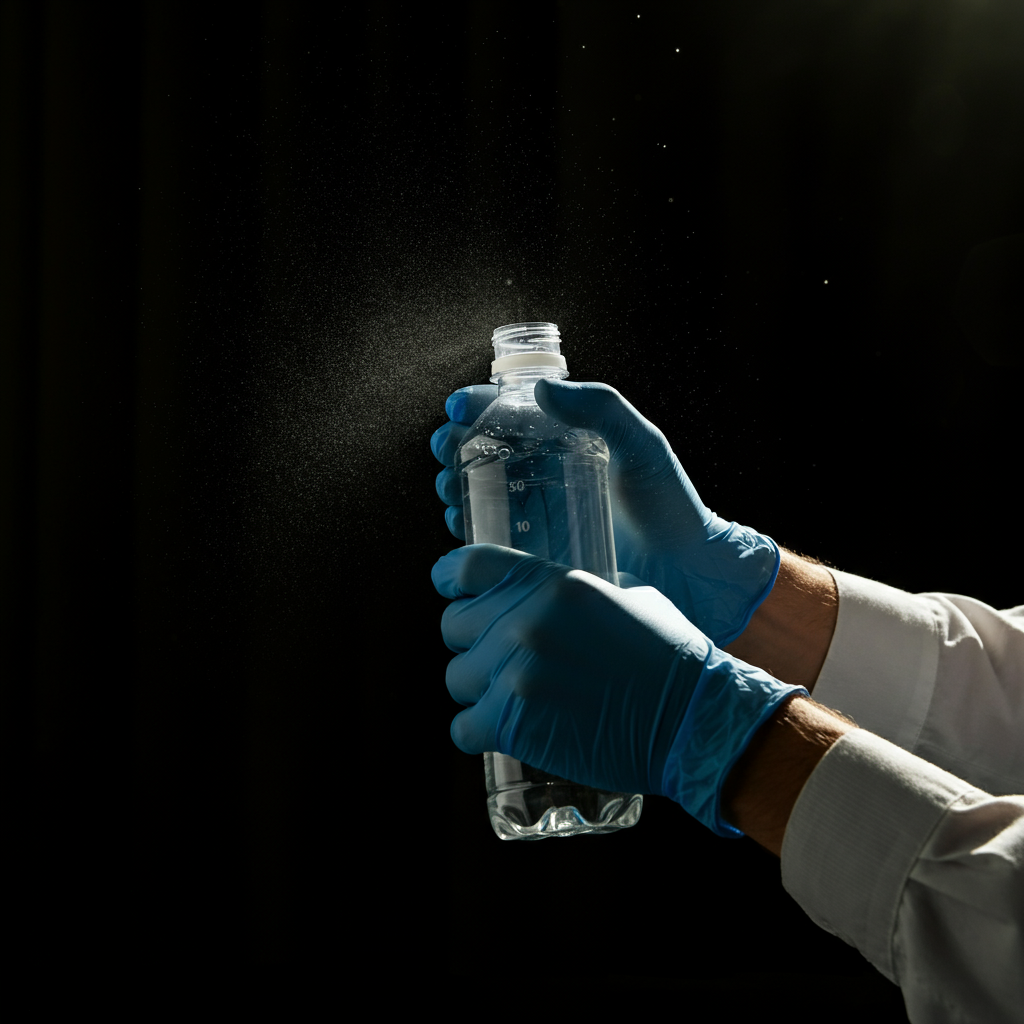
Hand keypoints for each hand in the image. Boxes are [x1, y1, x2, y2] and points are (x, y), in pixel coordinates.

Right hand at [430, 380, 779, 645]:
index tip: (460, 406)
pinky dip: (465, 526)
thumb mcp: (642, 446)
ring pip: (476, 493)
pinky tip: (460, 523)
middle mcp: (544, 477)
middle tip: (447, 450)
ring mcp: (536, 517)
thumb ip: (602, 408)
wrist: (687, 575)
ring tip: (450, 487)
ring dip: (452, 485)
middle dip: (453, 446)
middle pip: (481, 452)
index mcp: (565, 444)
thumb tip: (541, 390)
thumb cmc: (670, 506)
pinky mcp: (532, 556)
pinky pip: (488, 538)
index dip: (476, 405)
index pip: (509, 414)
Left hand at [432, 543, 804, 836]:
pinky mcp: (513, 724)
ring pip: (455, 678)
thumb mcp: (624, 596)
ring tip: (510, 699)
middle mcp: (525, 623)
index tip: (455, 592)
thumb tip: (544, 599)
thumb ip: (573, 594)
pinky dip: (477, 732)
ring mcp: (516, 674)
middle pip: (453, 626)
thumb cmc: (669, 655)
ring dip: (477, 689)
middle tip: (499, 659)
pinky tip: (502, 731)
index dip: (452, 580)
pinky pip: (462, 728)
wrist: (692, 718)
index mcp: (551, 582)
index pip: (465, 566)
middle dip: (471, 643)